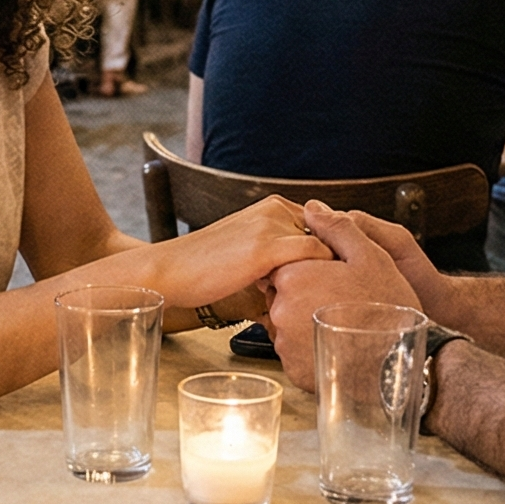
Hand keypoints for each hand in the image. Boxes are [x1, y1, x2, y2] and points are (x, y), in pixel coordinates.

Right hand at [132, 196, 326, 311]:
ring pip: (326, 245)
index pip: (324, 226)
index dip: (333, 252)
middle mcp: (276, 209)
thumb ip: (278, 248)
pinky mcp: (266, 248)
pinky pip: (315, 256)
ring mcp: (272, 226)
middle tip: (325, 292)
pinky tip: (308, 297)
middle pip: (329, 235)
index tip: (335, 278)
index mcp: (273, 206)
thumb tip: (309, 270)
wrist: (169, 270)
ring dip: (327, 271)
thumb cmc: (205, 267)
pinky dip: (322, 276)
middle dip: (332, 263)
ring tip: (314, 297)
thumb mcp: (248, 248)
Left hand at [264, 202, 446, 390]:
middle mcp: (281, 310)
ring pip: (291, 324)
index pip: (288, 264)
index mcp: (294, 277)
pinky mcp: (293, 370)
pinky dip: (313, 349)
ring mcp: (285, 343)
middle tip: (343, 302)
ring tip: (344, 326)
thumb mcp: (370, 256)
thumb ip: (336, 229)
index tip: (334, 277)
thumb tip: (313, 208)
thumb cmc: (388, 311)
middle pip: (286, 294)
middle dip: (309, 295)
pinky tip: (339, 345)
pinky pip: (297, 353)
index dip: (312, 268)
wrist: (396, 366)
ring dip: (310, 322)